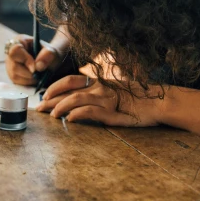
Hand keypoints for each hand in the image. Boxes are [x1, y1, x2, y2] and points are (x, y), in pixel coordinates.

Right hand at [5, 35, 60, 85]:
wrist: (48, 61)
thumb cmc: (48, 54)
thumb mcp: (52, 51)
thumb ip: (47, 55)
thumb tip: (38, 66)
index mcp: (19, 41)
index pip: (15, 51)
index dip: (25, 60)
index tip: (36, 68)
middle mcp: (10, 52)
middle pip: (14, 66)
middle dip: (29, 73)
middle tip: (40, 73)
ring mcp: (9, 64)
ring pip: (14, 76)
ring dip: (29, 79)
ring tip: (38, 75)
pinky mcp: (11, 75)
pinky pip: (16, 82)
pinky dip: (27, 83)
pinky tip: (34, 78)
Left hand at [36, 74, 163, 126]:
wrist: (159, 103)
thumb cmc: (138, 101)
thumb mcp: (115, 95)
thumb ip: (99, 96)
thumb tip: (79, 104)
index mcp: (99, 83)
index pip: (71, 81)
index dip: (55, 87)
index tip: (43, 96)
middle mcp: (101, 88)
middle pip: (69, 90)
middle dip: (51, 99)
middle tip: (39, 109)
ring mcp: (107, 99)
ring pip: (78, 99)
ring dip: (61, 106)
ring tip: (51, 115)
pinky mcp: (114, 113)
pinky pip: (92, 111)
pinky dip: (79, 114)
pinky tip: (70, 119)